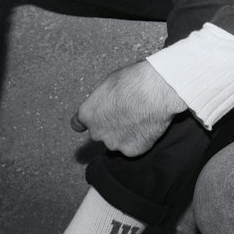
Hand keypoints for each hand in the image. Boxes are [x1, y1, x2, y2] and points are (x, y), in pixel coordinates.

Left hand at [71, 60, 187, 156]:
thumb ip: (103, 100)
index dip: (87, 122)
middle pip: (101, 132)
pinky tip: (147, 125)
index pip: (78, 124)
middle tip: (127, 113)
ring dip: (126, 134)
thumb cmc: (133, 82)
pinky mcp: (132, 150)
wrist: (156, 92)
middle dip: (111, 126)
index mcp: (88, 114)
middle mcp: (97, 132)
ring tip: (140, 118)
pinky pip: (134, 146)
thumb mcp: (109, 83)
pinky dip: (140, 140)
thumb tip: (107, 103)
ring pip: (118, 141)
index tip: (93, 121)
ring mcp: (114, 143)